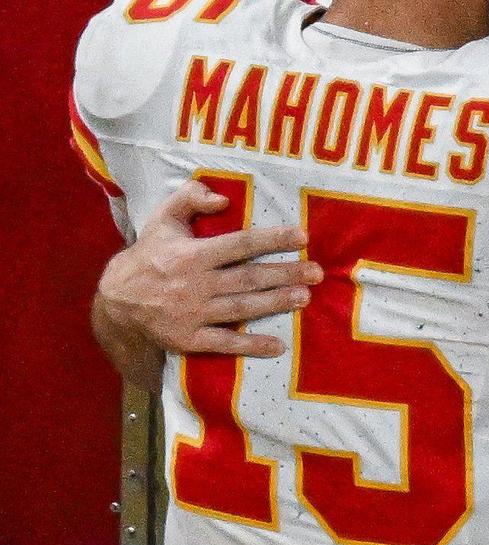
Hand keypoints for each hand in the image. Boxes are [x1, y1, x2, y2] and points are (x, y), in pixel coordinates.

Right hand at [95, 179, 322, 358]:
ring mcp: (193, 314)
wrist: (116, 301)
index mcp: (193, 254)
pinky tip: (279, 346)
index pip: (241, 244)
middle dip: (285, 274)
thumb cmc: (148, 255)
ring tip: (305, 297)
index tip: (302, 236)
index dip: (273, 239)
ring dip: (276, 303)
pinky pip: (224, 343)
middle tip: (317, 272)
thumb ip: (190, 198)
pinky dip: (251, 346)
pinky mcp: (189, 339)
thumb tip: (223, 198)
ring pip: (242, 307)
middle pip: (249, 278)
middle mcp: (196, 284)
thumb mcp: (162, 218)